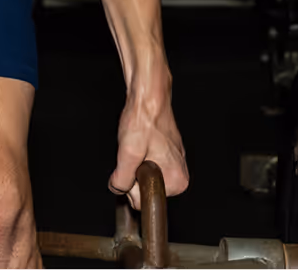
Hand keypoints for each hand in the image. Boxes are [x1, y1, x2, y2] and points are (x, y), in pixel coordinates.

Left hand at [108, 79, 188, 208]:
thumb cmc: (144, 120)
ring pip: (142, 179)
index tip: (135, 162)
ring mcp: (173, 166)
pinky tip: (140, 144)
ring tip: (139, 146)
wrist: (149, 98)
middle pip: (144, 190)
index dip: (131, 182)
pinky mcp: (166, 157)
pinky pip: (145, 167)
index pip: (143, 199)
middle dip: (133, 173)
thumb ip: (122, 179)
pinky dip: (138, 157)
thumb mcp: (128, 153)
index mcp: (177, 180)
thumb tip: (118, 188)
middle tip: (136, 152)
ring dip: (135, 164)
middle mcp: (179, 176)